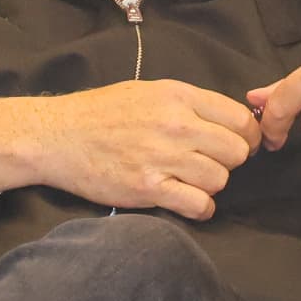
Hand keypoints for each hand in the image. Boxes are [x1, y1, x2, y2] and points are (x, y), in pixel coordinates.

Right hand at [0, 79, 259, 219]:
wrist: (55, 136)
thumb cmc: (99, 113)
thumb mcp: (148, 92)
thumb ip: (189, 104)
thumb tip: (230, 121)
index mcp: (177, 96)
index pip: (240, 119)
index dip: (245, 136)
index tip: (235, 145)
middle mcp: (175, 124)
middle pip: (236, 152)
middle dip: (228, 161)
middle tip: (208, 164)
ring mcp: (161, 157)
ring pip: (219, 180)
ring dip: (208, 185)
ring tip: (187, 181)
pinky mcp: (147, 188)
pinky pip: (198, 204)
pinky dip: (199, 208)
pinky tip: (185, 200)